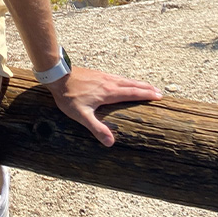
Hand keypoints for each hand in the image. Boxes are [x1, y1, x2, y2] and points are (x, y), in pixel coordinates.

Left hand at [46, 67, 161, 146]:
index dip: (146, 95)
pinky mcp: (98, 74)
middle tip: (159, 92)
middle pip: (133, 84)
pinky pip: (118, 77)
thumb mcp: (82, 116)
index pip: (132, 93)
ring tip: (147, 87)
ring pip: (126, 79)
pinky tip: (125, 82)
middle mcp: (110, 82)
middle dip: (147, 88)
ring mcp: (104, 76)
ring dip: (138, 83)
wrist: (58, 75)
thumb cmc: (69, 96)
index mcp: (109, 92)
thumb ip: (97, 128)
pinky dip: (127, 80)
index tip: (158, 96)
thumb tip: (110, 143)